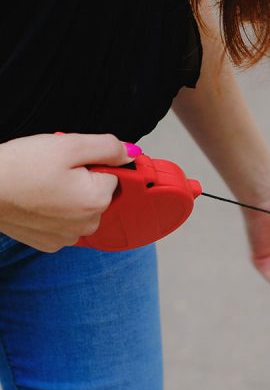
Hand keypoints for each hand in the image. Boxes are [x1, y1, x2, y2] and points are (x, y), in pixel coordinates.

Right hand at [0, 133, 137, 251]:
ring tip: (41, 186)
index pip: (112, 177)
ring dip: (68, 197)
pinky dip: (54, 213)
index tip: (70, 162)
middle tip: (52, 171)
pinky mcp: (51, 244)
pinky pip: (64, 224)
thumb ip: (106, 147)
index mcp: (98, 200)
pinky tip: (36, 202)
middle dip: (82, 181)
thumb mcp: (68, 145)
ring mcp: (69, 237)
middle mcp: (89, 224)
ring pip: (81, 209)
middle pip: (98, 194)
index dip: (92, 164)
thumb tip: (131, 153)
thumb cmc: (19, 166)